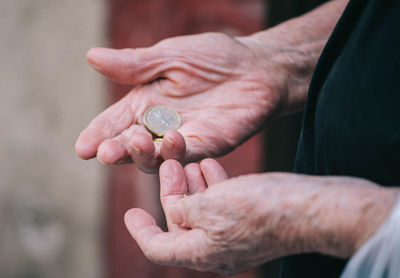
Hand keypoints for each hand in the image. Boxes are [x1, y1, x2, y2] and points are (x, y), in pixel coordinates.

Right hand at [75, 32, 286, 171]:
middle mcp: (160, 125)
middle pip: (131, 146)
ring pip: (156, 158)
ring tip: (137, 142)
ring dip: (144, 155)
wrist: (256, 67)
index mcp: (145, 102)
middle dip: (117, 150)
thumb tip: (91, 57)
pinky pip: (189, 155)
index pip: (114, 123)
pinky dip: (179, 152)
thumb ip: (135, 64)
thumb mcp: (170, 55)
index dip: (97, 135)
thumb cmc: (214, 57)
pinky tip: (173, 140)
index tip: (83, 148)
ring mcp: (184, 138)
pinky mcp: (209, 145)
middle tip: (105, 152)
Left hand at [124, 159, 397, 273]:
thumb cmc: (261, 208)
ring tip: (187, 161)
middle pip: (181, 222)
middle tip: (168, 165)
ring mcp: (235, 236)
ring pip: (202, 210)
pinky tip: (210, 165)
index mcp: (201, 253)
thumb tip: (173, 210)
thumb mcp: (210, 206)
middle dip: (172, 192)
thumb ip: (183, 209)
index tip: (130, 211)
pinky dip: (213, 186)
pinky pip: (223, 205)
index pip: (158, 248)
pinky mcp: (250, 221)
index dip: (140, 229)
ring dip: (192, 185)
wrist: (311, 208)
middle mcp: (216, 249)